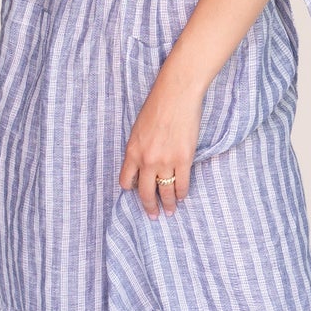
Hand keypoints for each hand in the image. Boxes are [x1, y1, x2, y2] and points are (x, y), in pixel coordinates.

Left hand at [118, 66, 205, 218]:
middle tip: (153, 215)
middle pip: (146, 193)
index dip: (132, 190)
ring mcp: (166, 162)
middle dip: (149, 207)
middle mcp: (146, 160)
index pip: (126, 181)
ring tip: (170, 211)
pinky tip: (182, 197)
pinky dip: (182, 193)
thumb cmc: (157, 106)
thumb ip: (138, 148)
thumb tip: (143, 164)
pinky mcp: (184, 159)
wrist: (176, 94)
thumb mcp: (138, 129)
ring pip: (166, 192)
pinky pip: (182, 184)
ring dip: (168, 204)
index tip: (137, 193)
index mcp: (132, 151)